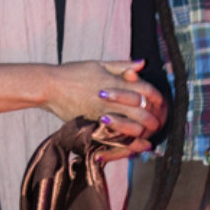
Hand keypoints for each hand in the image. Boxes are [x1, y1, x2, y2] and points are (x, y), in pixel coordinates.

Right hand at [47, 58, 164, 154]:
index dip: (157, 97)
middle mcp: (112, 100)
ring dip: (143, 133)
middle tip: (158, 122)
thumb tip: (143, 63)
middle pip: (142, 112)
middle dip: (154, 119)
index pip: (146, 90)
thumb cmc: (73, 73)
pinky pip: (114, 137)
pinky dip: (126, 143)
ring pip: (131, 128)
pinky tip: (131, 145)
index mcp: (115, 82)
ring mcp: (102, 114)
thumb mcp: (98, 64)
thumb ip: (122, 65)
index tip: (160, 102)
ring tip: (148, 136)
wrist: (50, 87)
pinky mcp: (93, 125)